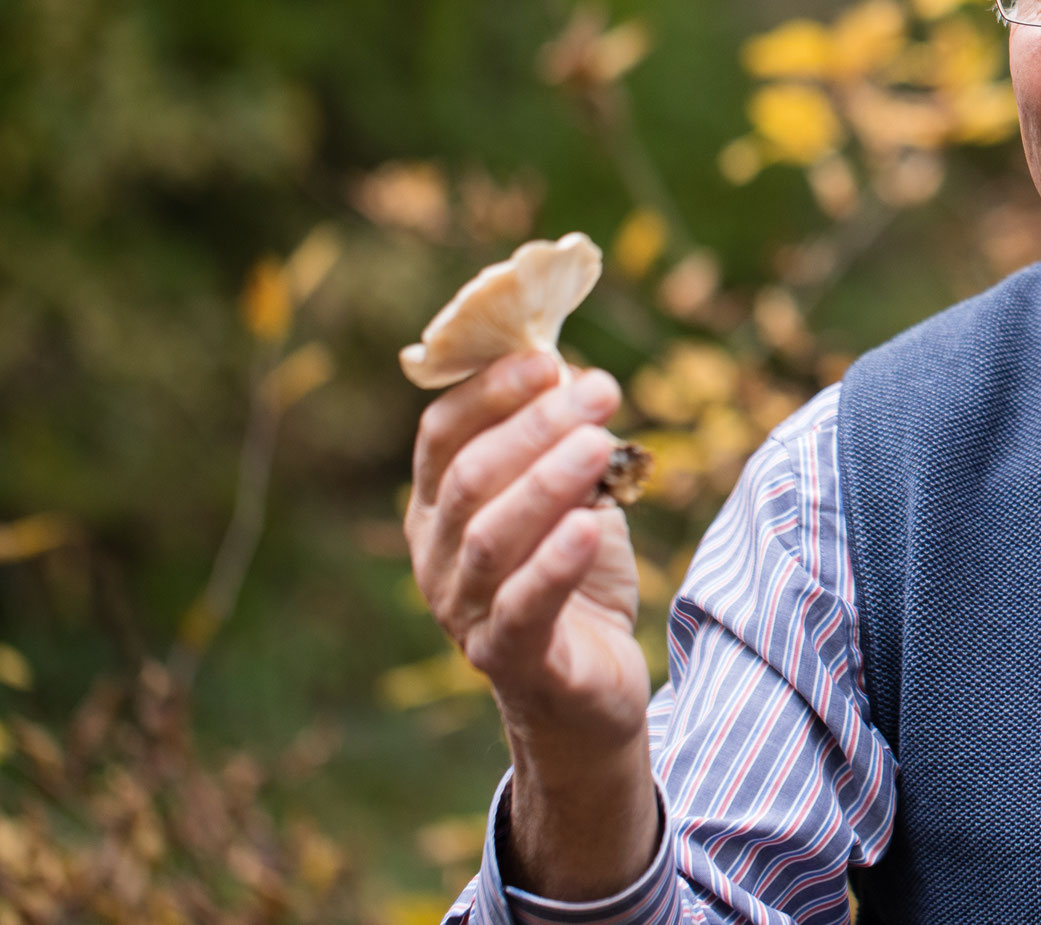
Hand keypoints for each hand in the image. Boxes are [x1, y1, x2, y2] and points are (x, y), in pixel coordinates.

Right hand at [406, 351, 658, 897]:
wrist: (589, 689)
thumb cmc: (573, 578)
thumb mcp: (570, 497)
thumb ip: (562, 440)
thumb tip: (571, 366)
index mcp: (438, 507)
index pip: (441, 434)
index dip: (491, 391)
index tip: (549, 358)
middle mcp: (435, 556)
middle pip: (469, 476)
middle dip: (536, 425)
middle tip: (600, 390)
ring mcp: (462, 611)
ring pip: (490, 536)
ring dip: (546, 481)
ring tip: (599, 442)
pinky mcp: (507, 658)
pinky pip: (521, 605)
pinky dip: (554, 562)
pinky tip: (591, 523)